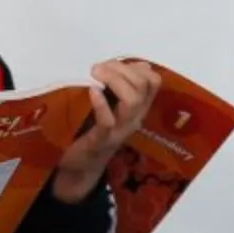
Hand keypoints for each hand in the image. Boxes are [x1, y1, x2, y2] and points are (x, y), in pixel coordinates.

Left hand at [52, 60, 160, 203]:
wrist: (80, 167)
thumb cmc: (93, 132)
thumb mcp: (110, 107)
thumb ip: (118, 87)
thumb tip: (129, 65)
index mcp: (138, 109)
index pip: (153, 81)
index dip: (136, 67)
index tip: (113, 64)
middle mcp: (134, 118)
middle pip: (143, 86)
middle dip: (122, 69)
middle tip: (98, 68)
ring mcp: (120, 130)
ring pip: (132, 100)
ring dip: (115, 81)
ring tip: (96, 74)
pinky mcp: (102, 140)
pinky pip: (107, 120)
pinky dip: (101, 103)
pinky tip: (92, 91)